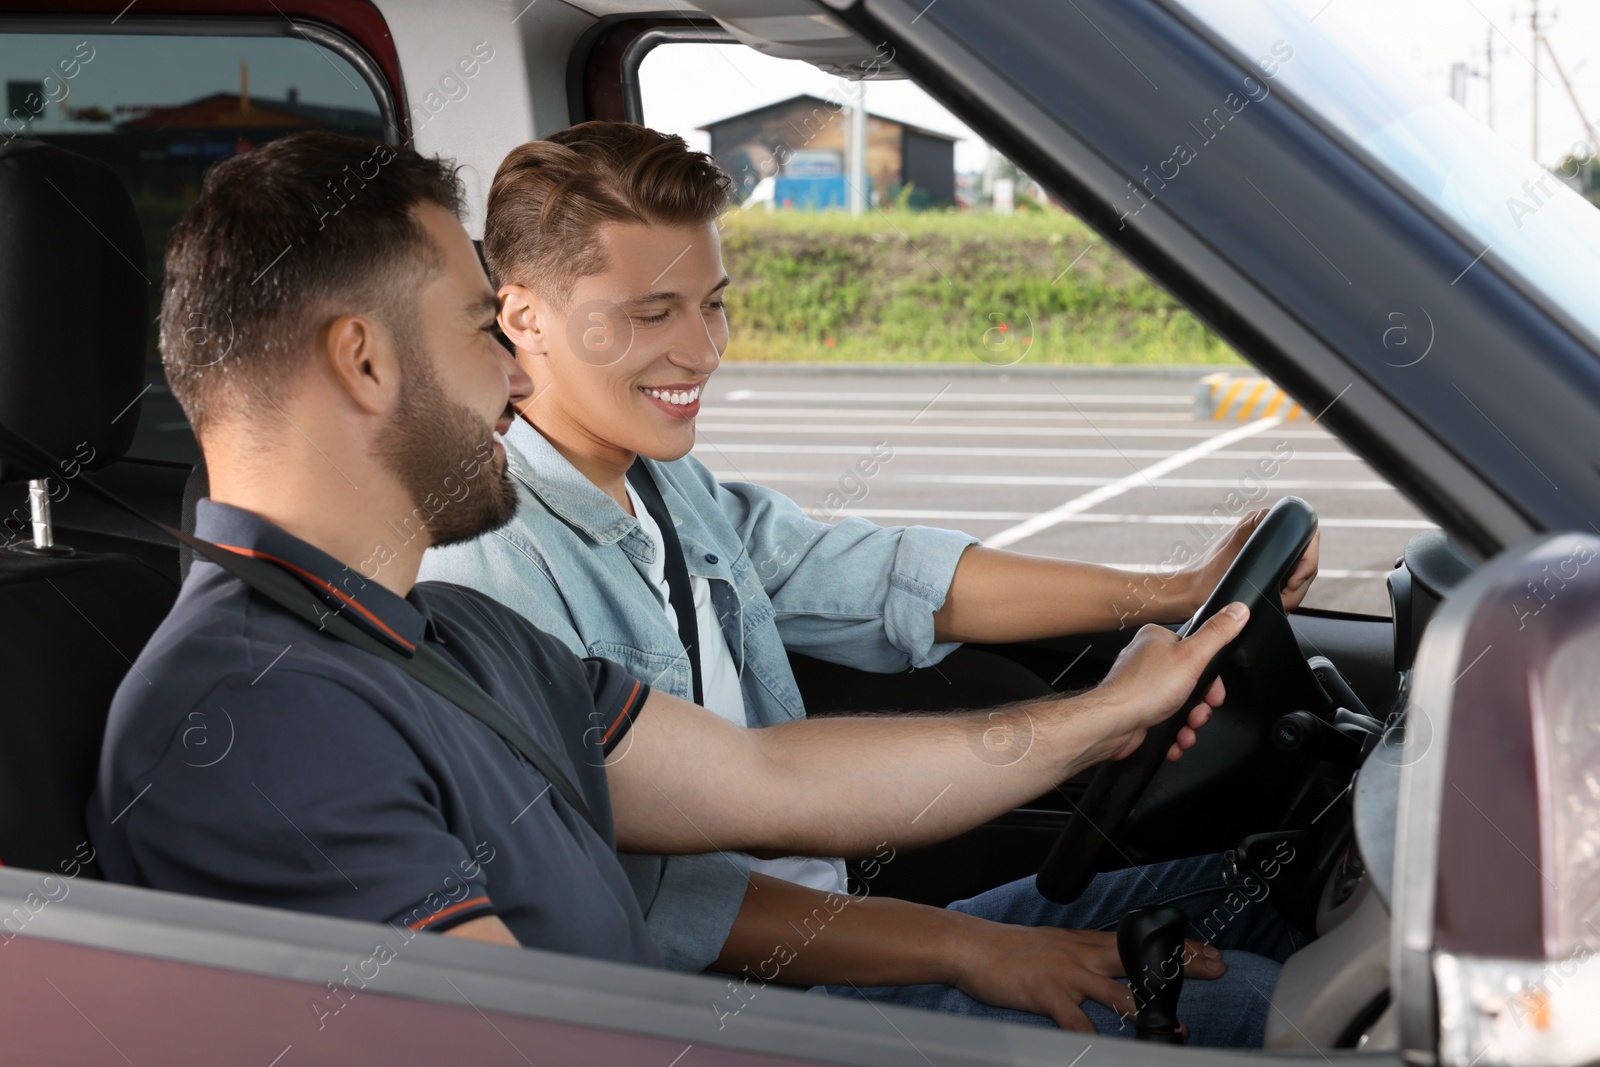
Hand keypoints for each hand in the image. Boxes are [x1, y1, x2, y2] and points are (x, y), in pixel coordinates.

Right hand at [948, 918, 1224, 1032]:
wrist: (972, 947)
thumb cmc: (1009, 950)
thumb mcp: (1054, 946)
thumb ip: (1082, 957)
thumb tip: (1107, 970)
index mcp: (1084, 943)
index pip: (1139, 942)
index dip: (1175, 946)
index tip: (1208, 951)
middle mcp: (1082, 955)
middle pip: (1140, 958)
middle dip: (1180, 964)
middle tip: (1216, 968)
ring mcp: (1067, 975)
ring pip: (1117, 993)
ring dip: (1148, 1011)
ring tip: (1175, 1027)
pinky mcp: (1048, 995)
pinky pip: (1078, 1023)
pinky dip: (1094, 1040)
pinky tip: (1105, 1051)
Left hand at [1078, 603, 1248, 765]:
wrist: (1111, 724)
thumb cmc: (1142, 690)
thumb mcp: (1191, 657)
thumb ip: (1216, 634)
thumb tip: (1237, 611)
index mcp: (1158, 639)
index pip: (1198, 653)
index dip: (1210, 677)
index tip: (1213, 692)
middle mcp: (1148, 660)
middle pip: (1192, 683)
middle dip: (1199, 706)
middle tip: (1198, 713)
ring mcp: (1143, 687)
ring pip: (1180, 705)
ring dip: (1189, 723)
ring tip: (1185, 730)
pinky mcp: (1139, 709)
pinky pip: (1166, 721)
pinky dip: (1174, 733)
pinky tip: (1174, 738)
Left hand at [1183, 508, 1319, 614]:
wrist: (1190, 595)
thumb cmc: (1206, 577)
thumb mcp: (1231, 552)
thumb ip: (1250, 530)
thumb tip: (1269, 513)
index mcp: (1260, 522)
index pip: (1306, 534)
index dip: (1306, 561)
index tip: (1292, 582)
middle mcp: (1267, 533)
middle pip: (1306, 557)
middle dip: (1300, 583)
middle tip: (1285, 600)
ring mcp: (1269, 551)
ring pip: (1301, 572)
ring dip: (1295, 592)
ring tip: (1281, 604)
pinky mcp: (1268, 568)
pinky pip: (1290, 580)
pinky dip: (1288, 594)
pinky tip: (1278, 602)